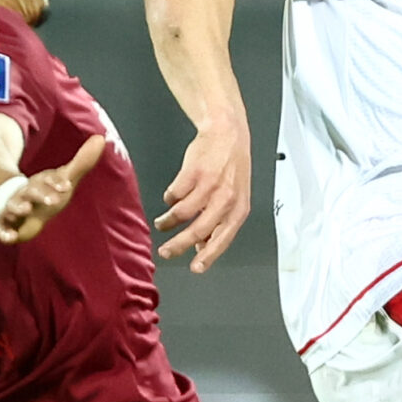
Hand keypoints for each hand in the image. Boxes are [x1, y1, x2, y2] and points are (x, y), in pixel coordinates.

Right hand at [0, 136, 107, 243]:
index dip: (57, 182)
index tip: (66, 186)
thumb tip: (101, 137)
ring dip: (19, 206)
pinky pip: (2, 228)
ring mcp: (13, 208)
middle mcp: (25, 193)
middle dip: (42, 194)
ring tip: (26, 209)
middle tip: (55, 200)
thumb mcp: (64, 179)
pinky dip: (5, 232)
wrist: (18, 206)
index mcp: (41, 182)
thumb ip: (82, 162)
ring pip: (13, 206)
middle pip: (32, 191)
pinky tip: (11, 238)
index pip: (49, 179)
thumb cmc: (46, 193)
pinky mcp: (5, 224)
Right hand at [154, 118, 250, 273]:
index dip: (208, 256)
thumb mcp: (235, 197)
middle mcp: (226, 199)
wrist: (227, 133)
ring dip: (168, 222)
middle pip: (197, 230)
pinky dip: (170, 198)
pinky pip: (174, 194)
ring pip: (182, 213)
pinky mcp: (193, 172)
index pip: (223, 239)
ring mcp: (209, 185)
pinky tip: (172, 197)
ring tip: (163, 223)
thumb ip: (221, 222)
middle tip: (165, 252)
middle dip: (178, 245)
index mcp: (238, 209)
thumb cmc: (232, 167)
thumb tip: (202, 247)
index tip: (195, 268)